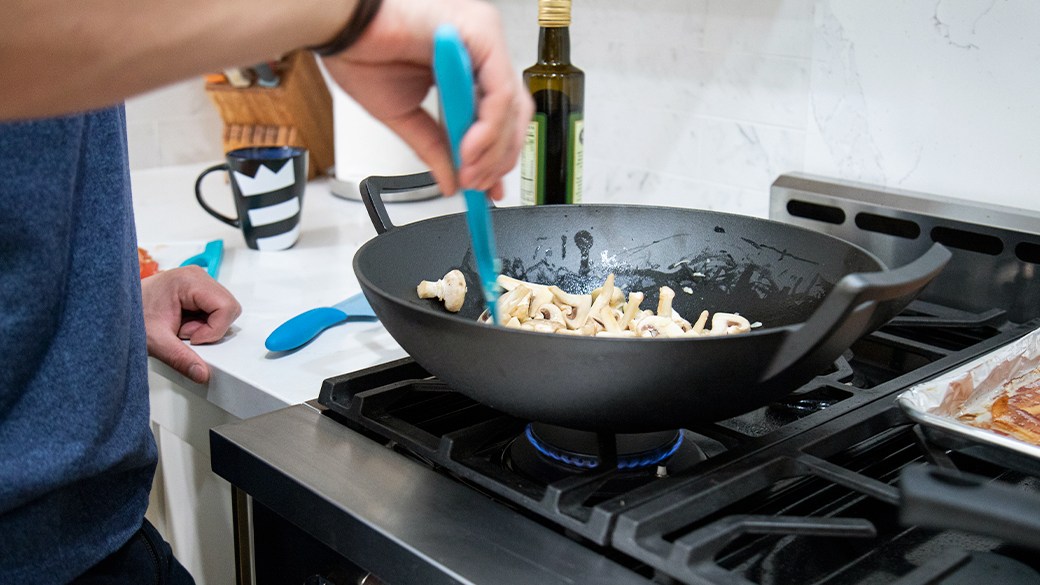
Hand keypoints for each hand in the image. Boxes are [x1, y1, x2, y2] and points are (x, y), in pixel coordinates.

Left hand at [141, 266, 241, 383]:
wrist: (115, 309)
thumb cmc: (131, 314)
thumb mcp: (156, 340)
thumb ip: (181, 358)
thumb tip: (202, 373)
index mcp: (190, 280)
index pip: (226, 307)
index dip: (214, 330)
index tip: (192, 338)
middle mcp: (197, 277)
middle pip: (229, 308)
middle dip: (211, 329)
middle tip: (185, 334)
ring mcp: (199, 283)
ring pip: (225, 311)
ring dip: (207, 327)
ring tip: (181, 329)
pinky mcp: (198, 291)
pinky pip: (216, 311)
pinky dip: (203, 324)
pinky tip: (184, 324)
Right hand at [321, 0, 532, 200]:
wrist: (338, 30)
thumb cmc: (363, 55)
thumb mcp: (407, 117)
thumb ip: (434, 148)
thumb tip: (452, 182)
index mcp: (466, 65)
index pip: (500, 116)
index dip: (497, 155)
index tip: (487, 188)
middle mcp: (481, 51)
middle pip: (514, 114)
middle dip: (498, 157)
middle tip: (478, 185)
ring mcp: (484, 40)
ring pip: (511, 107)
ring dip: (492, 149)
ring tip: (470, 173)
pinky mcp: (481, 34)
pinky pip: (498, 92)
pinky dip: (488, 129)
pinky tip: (469, 150)